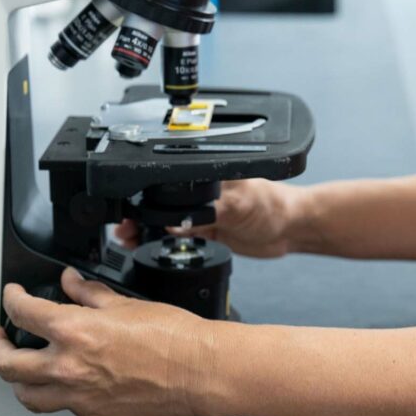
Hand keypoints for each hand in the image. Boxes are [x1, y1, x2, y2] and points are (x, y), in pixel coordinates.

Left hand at [0, 268, 207, 415]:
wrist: (198, 370)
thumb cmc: (172, 337)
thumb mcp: (126, 303)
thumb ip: (89, 293)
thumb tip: (71, 283)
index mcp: (74, 332)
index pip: (24, 313)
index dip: (12, 299)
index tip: (13, 296)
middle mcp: (69, 368)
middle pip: (8, 364)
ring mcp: (79, 396)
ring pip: (27, 395)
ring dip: (17, 380)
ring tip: (21, 367)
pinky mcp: (95, 414)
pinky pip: (62, 407)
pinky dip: (55, 394)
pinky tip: (63, 383)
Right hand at [118, 179, 305, 258]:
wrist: (291, 229)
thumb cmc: (275, 205)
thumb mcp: (241, 203)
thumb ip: (208, 212)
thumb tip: (176, 222)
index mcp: (208, 170)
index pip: (168, 178)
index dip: (146, 192)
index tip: (130, 207)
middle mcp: (202, 187)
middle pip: (160, 198)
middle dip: (138, 212)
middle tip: (124, 227)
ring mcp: (203, 209)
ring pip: (164, 219)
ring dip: (145, 228)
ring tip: (128, 237)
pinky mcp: (206, 227)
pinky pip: (176, 235)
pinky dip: (160, 241)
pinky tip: (146, 245)